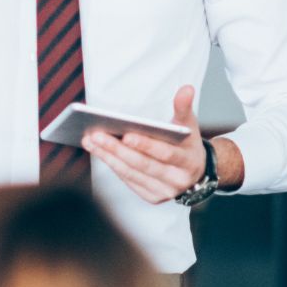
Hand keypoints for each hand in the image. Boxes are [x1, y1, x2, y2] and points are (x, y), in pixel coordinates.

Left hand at [84, 85, 207, 203]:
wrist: (195, 172)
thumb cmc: (187, 144)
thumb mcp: (189, 126)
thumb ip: (184, 107)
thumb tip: (186, 89)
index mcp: (189, 161)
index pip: (166, 153)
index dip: (146, 145)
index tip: (126, 134)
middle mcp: (177, 180)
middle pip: (143, 165)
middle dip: (118, 150)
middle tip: (97, 134)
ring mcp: (163, 191)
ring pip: (131, 173)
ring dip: (108, 156)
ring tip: (91, 140)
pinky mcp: (151, 197)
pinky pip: (128, 180)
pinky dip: (112, 164)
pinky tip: (98, 151)